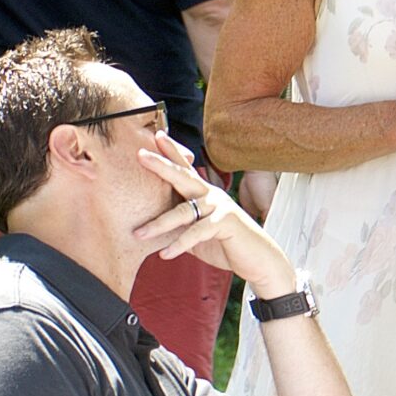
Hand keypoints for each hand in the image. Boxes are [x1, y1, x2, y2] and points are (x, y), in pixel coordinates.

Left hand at [131, 134, 296, 297]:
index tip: (157, 135)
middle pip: (183, 176)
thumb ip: (178, 229)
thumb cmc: (226, 245)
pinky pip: (196, 232)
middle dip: (161, 165)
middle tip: (140, 154)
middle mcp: (212, 195)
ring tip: (138, 234)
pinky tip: (164, 254)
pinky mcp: (226, 222)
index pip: (185, 170)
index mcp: (204, 194)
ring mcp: (220, 207)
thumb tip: (149, 233)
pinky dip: (179, 244)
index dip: (171, 153)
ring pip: (183, 211)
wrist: (258, 259)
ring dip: (159, 224)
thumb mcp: (196, 235)